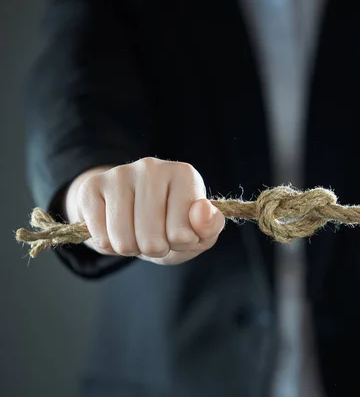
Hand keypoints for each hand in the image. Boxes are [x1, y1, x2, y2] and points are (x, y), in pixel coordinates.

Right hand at [64, 157, 224, 264]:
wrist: (130, 213)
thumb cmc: (171, 224)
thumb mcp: (198, 232)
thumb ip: (209, 227)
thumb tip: (202, 212)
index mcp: (185, 175)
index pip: (183, 234)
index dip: (181, 244)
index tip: (180, 232)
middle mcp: (152, 167)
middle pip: (152, 240)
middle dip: (155, 249)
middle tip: (155, 236)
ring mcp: (120, 173)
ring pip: (123, 240)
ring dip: (131, 248)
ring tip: (136, 233)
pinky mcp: (92, 186)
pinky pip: (100, 237)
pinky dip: (108, 245)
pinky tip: (115, 228)